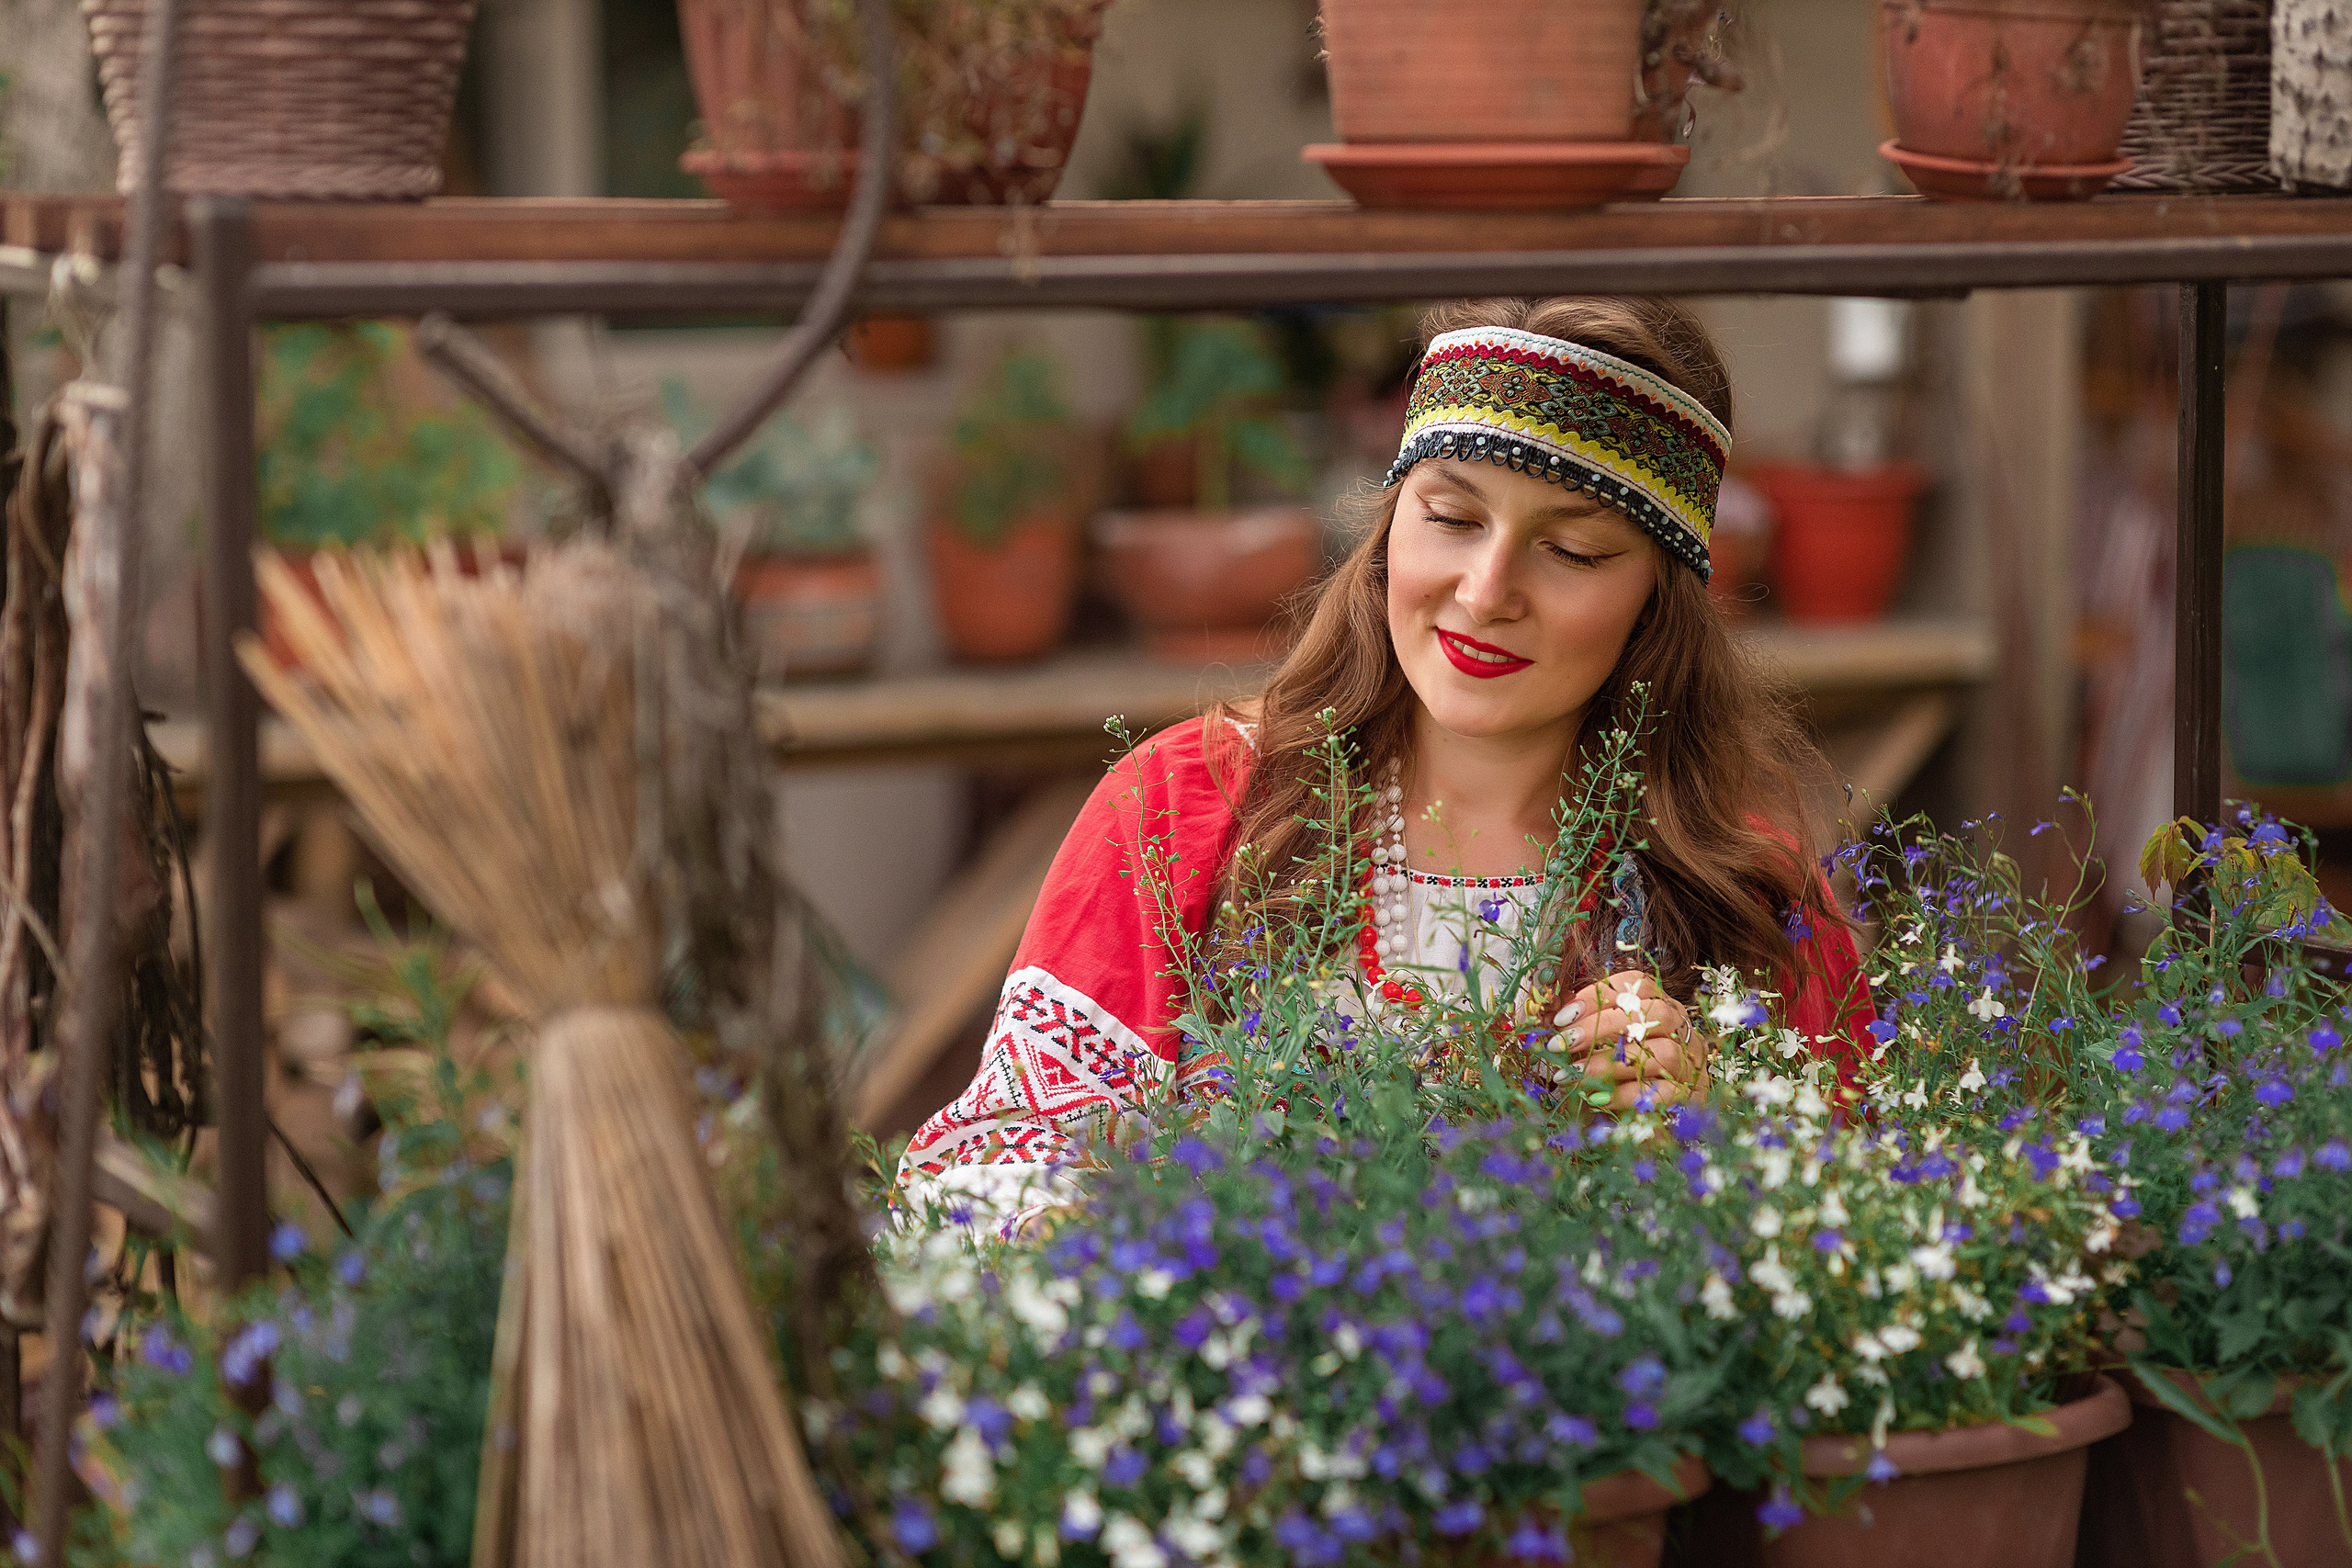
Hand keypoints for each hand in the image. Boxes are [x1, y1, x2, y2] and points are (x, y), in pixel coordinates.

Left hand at [1553, 970, 1712, 1110]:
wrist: (1642, 1128)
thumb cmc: (1615, 1079)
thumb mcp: (1597, 1048)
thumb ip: (1583, 1028)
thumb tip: (1553, 1015)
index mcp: (1661, 1008)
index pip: (1638, 986)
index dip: (1599, 996)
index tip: (1563, 1016)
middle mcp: (1682, 1030)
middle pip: (1652, 1013)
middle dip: (1601, 1025)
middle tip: (1563, 1043)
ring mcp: (1690, 1063)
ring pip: (1662, 1051)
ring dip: (1611, 1061)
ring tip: (1574, 1073)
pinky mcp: (1691, 1097)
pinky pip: (1663, 1092)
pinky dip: (1626, 1094)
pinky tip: (1597, 1097)